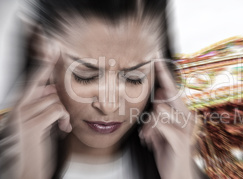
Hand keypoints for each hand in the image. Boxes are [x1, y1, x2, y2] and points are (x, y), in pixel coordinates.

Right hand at [7, 27, 70, 178]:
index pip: (33, 81)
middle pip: (49, 91)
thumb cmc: (33, 147)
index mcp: (19, 106)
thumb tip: (52, 90)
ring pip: (55, 101)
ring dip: (65, 115)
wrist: (26, 171)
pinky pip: (57, 110)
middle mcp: (19, 108)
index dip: (43, 66)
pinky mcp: (31, 126)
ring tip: (62, 127)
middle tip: (63, 119)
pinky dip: (64, 119)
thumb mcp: (38, 123)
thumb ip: (42, 105)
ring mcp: (23, 116)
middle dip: (62, 103)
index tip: (52, 50)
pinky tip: (62, 130)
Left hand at [141, 59, 195, 178]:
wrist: (176, 175)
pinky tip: (150, 141)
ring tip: (147, 136)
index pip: (173, 90)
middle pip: (169, 94)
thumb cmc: (168, 152)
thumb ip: (159, 114)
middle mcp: (187, 118)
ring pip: (159, 110)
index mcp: (183, 114)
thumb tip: (157, 96)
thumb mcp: (160, 131)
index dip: (164, 73)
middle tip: (150, 96)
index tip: (156, 58)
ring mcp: (185, 129)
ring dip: (148, 124)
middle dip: (157, 93)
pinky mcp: (179, 139)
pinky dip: (150, 133)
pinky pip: (159, 125)